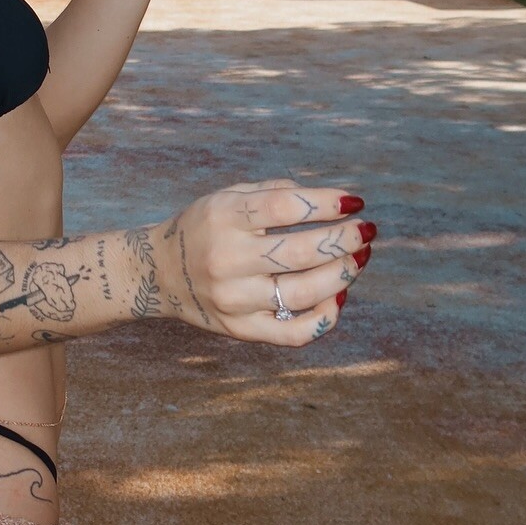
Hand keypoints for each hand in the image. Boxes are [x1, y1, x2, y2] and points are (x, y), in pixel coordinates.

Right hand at [154, 178, 373, 346]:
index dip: (326, 203)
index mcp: (223, 217)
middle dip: (344, 239)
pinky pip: (293, 332)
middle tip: (366, 230)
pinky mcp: (240, 329)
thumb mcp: (226, 197)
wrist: (159, 272)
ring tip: (359, 258)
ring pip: (303, 292)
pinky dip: (325, 317)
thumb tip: (332, 200)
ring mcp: (233, 298)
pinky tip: (338, 296)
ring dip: (343, 274)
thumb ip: (274, 193)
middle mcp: (226, 258)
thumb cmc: (203, 228)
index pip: (284, 208)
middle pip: (299, 252)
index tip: (355, 200)